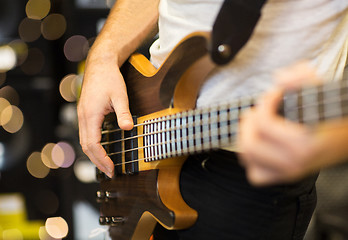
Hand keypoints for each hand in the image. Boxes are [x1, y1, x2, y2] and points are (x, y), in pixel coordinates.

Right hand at [77, 52, 132, 177]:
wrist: (99, 65)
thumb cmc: (110, 78)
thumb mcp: (120, 95)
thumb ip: (123, 112)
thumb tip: (129, 128)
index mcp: (90, 115)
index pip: (93, 144)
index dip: (102, 159)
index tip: (111, 169)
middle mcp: (83, 117)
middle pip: (86, 146)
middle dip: (97, 161)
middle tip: (110, 172)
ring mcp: (82, 115)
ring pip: (84, 141)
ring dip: (94, 155)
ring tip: (105, 165)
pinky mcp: (85, 113)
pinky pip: (85, 134)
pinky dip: (92, 146)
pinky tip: (100, 149)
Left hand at [237, 61, 327, 185]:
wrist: (347, 136)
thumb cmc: (331, 113)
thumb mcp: (321, 88)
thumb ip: (301, 77)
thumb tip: (280, 79)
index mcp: (303, 144)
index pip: (263, 123)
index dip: (265, 102)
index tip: (276, 93)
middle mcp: (294, 163)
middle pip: (249, 143)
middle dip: (250, 121)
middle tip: (261, 109)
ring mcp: (288, 173)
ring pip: (248, 157)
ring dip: (246, 136)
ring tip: (257, 123)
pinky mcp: (284, 177)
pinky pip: (255, 175)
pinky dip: (252, 160)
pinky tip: (260, 144)